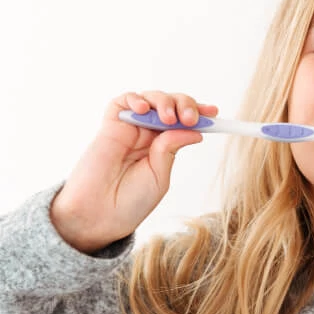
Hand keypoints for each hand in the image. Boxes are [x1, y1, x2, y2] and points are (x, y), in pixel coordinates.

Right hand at [49, 91, 218, 253]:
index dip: (199, 114)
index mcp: (163, 146)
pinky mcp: (109, 125)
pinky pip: (122, 101)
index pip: (184, 122)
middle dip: (185, 105)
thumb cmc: (130, 202)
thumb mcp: (160, 176)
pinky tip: (143, 108)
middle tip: (191, 118)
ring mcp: (129, 128)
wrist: (99, 214)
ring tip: (168, 118)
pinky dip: (135, 98)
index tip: (214, 113)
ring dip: (164, 102)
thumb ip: (171, 150)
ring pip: (151, 99)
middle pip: (171, 105)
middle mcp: (148, 134)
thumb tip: (194, 131)